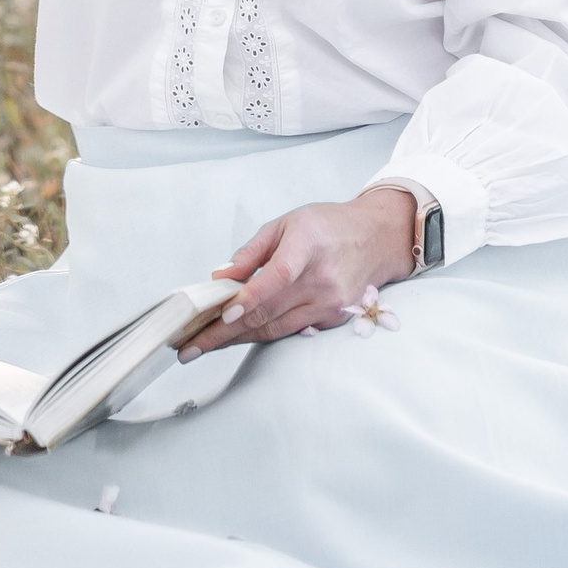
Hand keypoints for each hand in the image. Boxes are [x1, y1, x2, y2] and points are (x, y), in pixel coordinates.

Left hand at [178, 190, 419, 353]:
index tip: (223, 313)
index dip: (249, 298)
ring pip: (276, 327)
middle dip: (225, 330)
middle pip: (269, 311)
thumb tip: (221, 276)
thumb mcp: (286, 223)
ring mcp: (330, 304)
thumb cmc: (329, 226)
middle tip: (191, 344)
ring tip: (204, 345)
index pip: (277, 277)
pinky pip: (290, 330)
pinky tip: (237, 336)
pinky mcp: (333, 319)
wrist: (377, 238)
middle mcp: (322, 280)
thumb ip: (252, 251)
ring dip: (238, 338)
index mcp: (307, 246)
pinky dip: (262, 333)